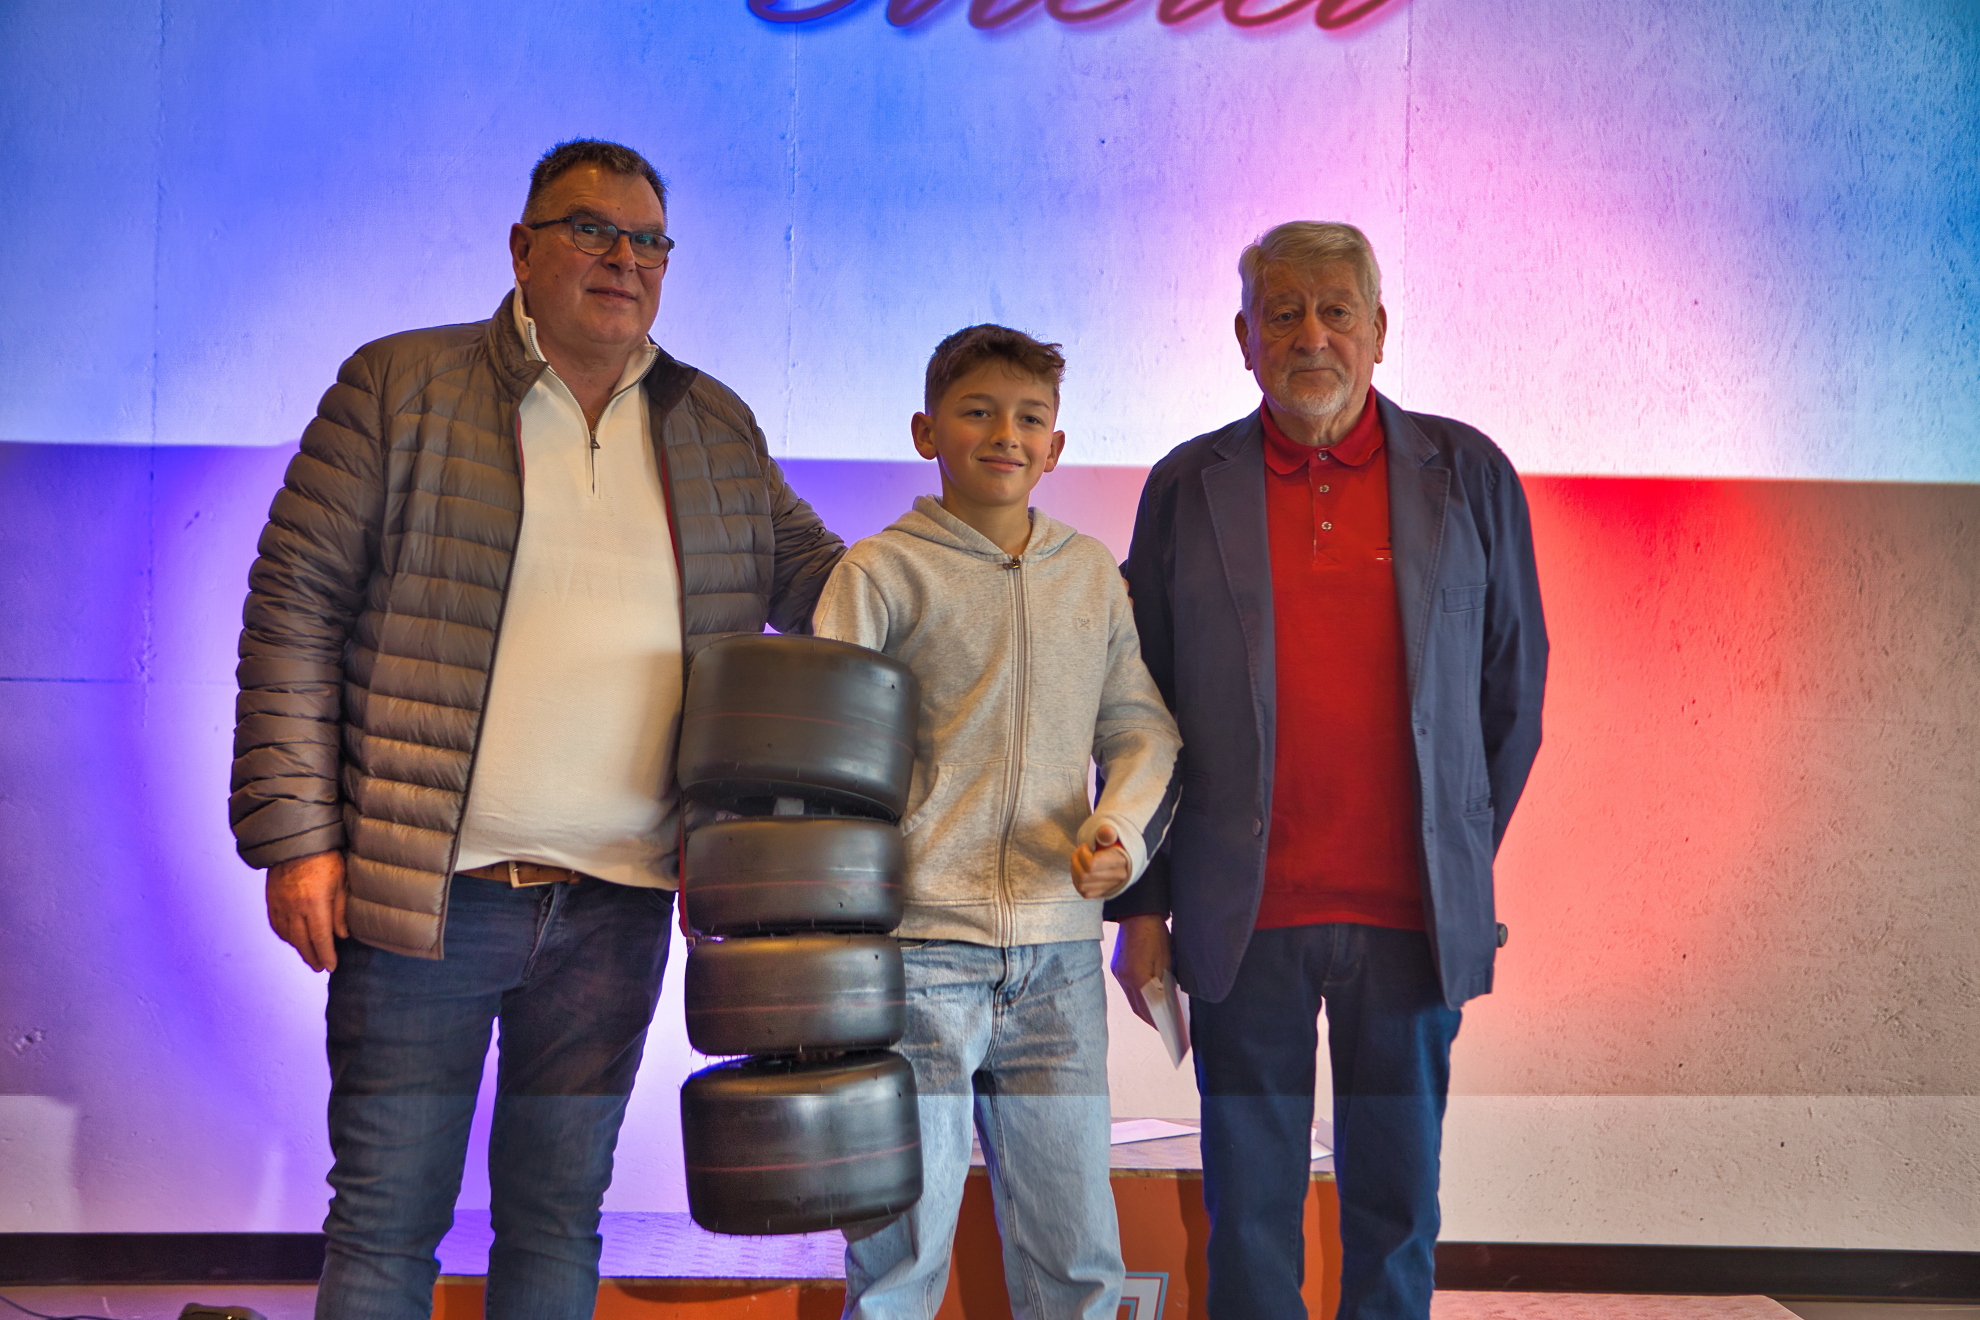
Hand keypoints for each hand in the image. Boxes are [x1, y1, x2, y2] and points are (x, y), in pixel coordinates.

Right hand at [266, 850, 348, 972]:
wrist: (296, 840)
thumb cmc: (326, 858)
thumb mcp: (342, 881)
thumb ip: (341, 910)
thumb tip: (342, 936)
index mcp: (314, 904)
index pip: (320, 938)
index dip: (326, 955)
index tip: (331, 966)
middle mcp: (294, 908)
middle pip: (302, 942)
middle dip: (312, 957)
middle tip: (320, 968)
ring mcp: (280, 904)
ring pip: (288, 935)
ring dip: (298, 949)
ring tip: (309, 956)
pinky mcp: (271, 899)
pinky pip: (276, 924)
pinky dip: (284, 936)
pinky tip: (292, 939)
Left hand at [1070, 822, 1129, 897]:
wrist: (1123, 854)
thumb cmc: (1114, 841)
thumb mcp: (1111, 833)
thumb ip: (1107, 833)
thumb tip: (1106, 832)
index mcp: (1122, 860)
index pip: (1091, 864)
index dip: (1082, 853)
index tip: (1086, 846)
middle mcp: (1119, 876)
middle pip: (1084, 875)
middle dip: (1076, 861)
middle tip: (1079, 851)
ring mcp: (1112, 886)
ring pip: (1081, 885)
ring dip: (1074, 871)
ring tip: (1079, 860)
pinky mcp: (1104, 892)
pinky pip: (1084, 892)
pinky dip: (1077, 881)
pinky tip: (1081, 870)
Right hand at [1109, 914, 1169, 1028]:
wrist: (1138, 912)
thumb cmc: (1156, 934)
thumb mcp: (1165, 960)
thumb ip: (1164, 983)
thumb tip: (1165, 1003)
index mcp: (1136, 976)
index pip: (1147, 1007)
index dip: (1156, 1021)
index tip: (1166, 1030)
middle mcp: (1123, 978)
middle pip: (1136, 1006)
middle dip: (1150, 1018)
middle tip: (1163, 1027)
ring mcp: (1118, 972)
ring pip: (1131, 998)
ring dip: (1144, 1008)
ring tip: (1158, 1016)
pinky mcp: (1117, 967)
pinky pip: (1128, 988)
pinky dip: (1138, 996)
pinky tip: (1148, 998)